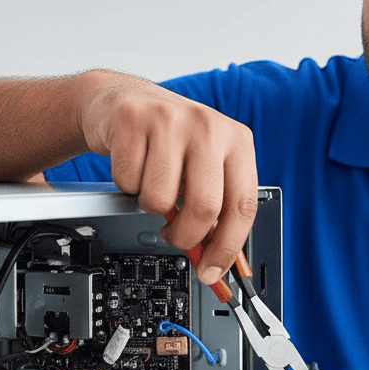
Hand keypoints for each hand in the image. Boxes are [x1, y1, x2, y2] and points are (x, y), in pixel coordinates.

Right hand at [77, 70, 257, 284]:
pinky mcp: (132, 120)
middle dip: (186, 236)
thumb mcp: (206, 166)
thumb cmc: (172, 141)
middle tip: (176, 236)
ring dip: (152, 206)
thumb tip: (215, 260)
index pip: (243, 205)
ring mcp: (170, 120)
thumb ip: (217, 206)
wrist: (126, 99)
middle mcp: (209, 126)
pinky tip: (136, 165)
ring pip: (161, 198)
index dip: (228, 247)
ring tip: (154, 186)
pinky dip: (128, 185)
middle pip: (205, 208)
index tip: (213, 270)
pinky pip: (128, 181)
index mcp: (238, 141)